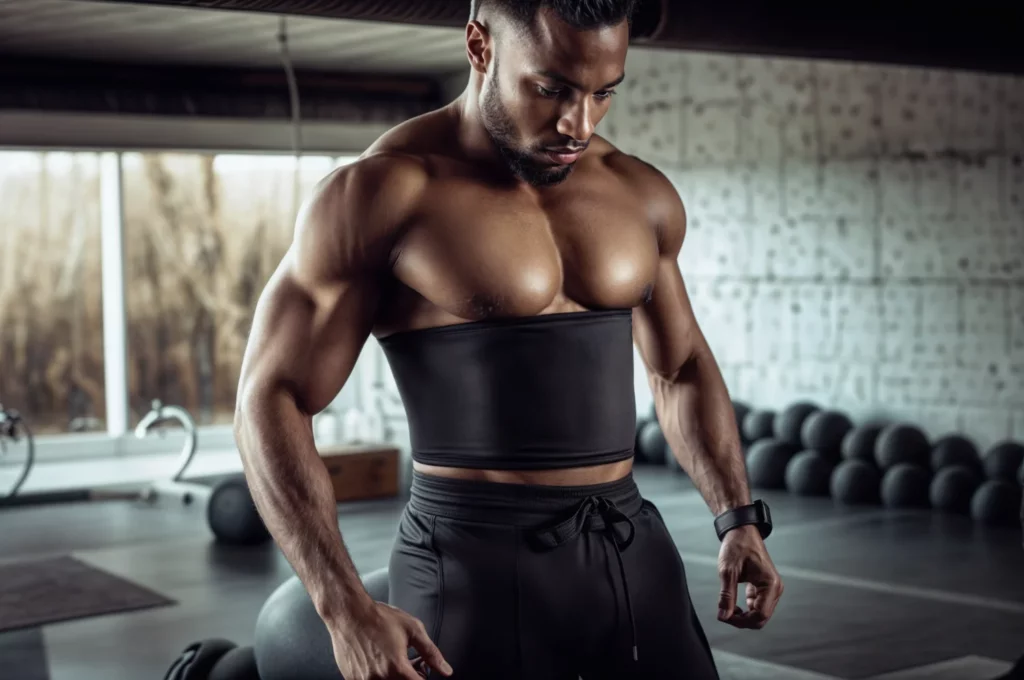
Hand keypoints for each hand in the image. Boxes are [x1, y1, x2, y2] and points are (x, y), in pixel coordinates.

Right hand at [329, 600, 452, 679]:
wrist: (348, 613)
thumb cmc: (378, 618)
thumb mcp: (412, 629)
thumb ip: (431, 652)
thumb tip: (446, 670)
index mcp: (397, 669)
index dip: (423, 677)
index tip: (421, 668)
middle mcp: (380, 679)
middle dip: (410, 677)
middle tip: (410, 662)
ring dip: (394, 677)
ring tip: (393, 659)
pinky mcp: (352, 679)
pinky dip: (378, 676)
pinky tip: (379, 660)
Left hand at [716, 524, 782, 628]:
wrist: (741, 531)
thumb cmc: (737, 546)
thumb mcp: (728, 571)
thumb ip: (726, 596)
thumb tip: (723, 616)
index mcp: (770, 584)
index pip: (760, 615)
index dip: (741, 621)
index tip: (724, 616)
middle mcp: (775, 588)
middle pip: (761, 617)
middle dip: (742, 620)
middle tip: (724, 614)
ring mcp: (772, 588)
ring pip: (760, 613)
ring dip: (744, 615)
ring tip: (728, 607)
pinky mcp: (765, 587)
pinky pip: (758, 605)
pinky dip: (746, 608)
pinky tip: (733, 603)